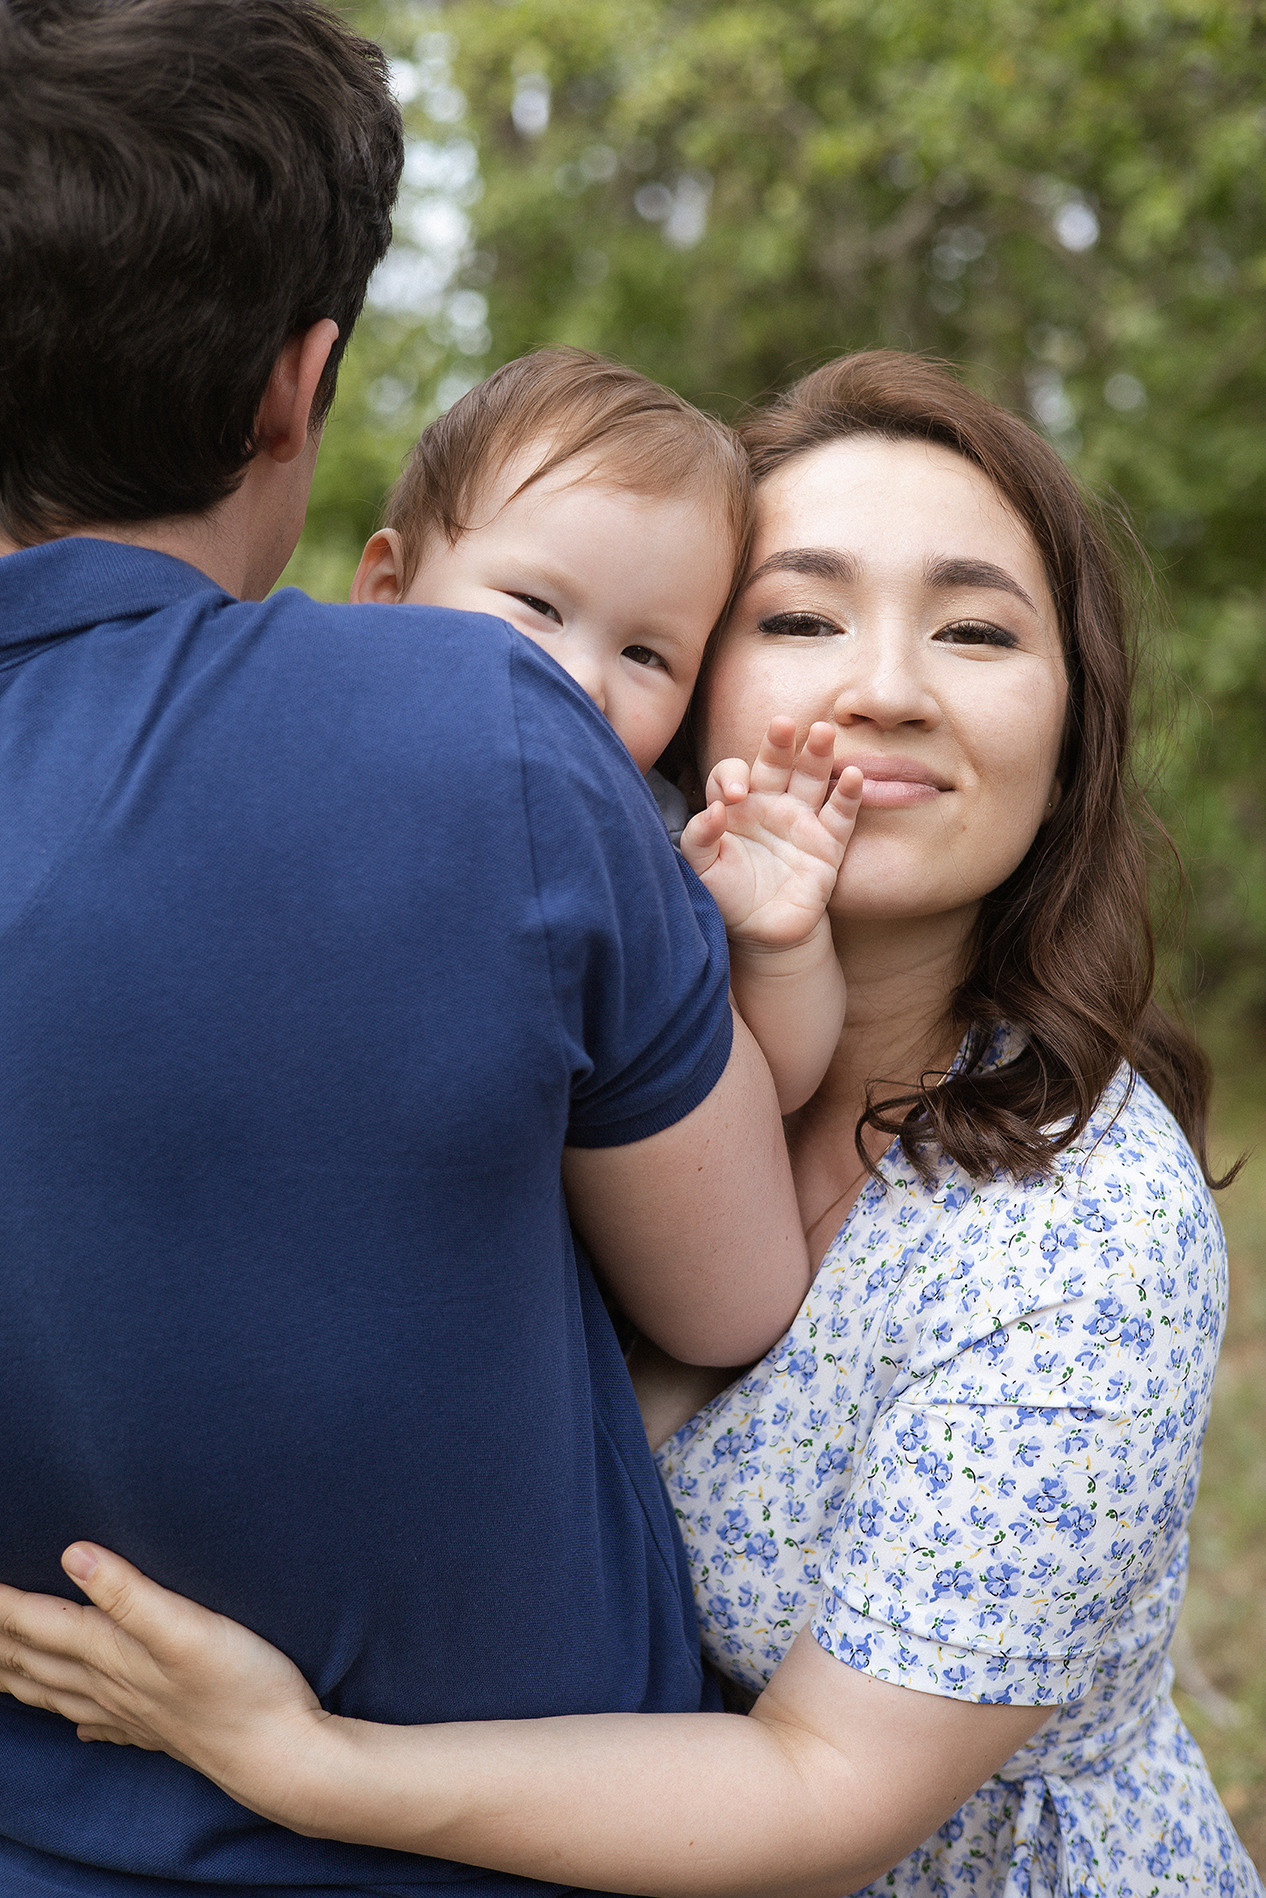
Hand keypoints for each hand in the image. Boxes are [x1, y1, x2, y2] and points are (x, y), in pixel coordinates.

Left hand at [0, 1543, 329, 1827]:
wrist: (279, 1755)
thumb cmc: (240, 1686)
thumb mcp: (187, 1629)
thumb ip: (130, 1593)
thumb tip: (74, 1555)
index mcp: (112, 1655)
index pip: (39, 1623)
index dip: (4, 1603)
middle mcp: (111, 1687)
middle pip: (36, 1662)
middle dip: (0, 1641)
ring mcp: (133, 1714)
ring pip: (59, 1695)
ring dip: (22, 1678)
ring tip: (1, 1667)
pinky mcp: (160, 1731)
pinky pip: (102, 1727)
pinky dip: (79, 1721)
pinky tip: (80, 1727)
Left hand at [680, 718, 861, 950]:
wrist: (763, 931)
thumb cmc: (728, 895)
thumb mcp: (702, 869)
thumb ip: (698, 838)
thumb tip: (714, 810)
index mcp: (736, 805)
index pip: (732, 774)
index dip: (732, 777)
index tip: (735, 795)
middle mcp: (770, 803)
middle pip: (775, 763)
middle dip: (778, 744)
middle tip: (782, 724)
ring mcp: (801, 820)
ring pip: (811, 778)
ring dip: (817, 754)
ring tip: (822, 732)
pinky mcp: (828, 843)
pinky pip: (841, 814)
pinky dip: (848, 794)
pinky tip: (853, 775)